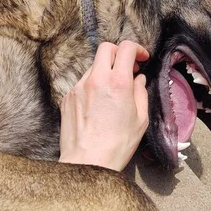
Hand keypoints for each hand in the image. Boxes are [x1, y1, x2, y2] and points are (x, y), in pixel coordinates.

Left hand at [59, 41, 149, 170]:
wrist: (87, 162)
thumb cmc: (117, 144)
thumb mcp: (140, 119)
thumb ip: (140, 92)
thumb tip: (138, 79)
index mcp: (118, 82)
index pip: (126, 48)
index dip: (137, 49)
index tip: (142, 58)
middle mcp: (96, 79)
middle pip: (106, 48)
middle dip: (119, 53)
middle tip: (127, 68)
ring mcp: (78, 87)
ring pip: (93, 66)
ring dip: (105, 71)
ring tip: (112, 90)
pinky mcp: (67, 97)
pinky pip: (82, 83)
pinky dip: (93, 85)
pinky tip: (98, 104)